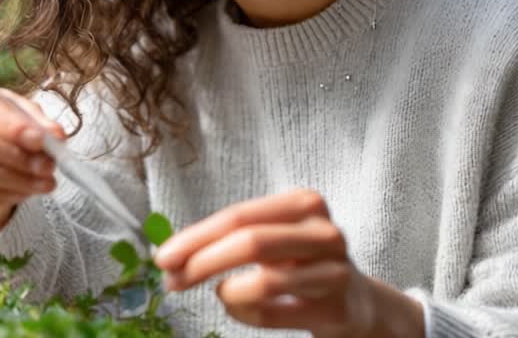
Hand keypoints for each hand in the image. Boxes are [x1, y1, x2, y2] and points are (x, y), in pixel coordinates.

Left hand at [153, 189, 378, 337]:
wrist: (355, 301)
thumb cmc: (298, 263)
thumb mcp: (270, 239)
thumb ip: (226, 239)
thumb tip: (170, 256)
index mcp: (304, 203)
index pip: (239, 216)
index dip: (196, 237)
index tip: (162, 257)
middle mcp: (324, 231)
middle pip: (250, 243)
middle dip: (202, 263)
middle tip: (171, 282)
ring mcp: (335, 271)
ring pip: (264, 283)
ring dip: (227, 293)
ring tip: (221, 294)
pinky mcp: (336, 309)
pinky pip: (273, 314)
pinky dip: (245, 315)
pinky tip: (241, 309)